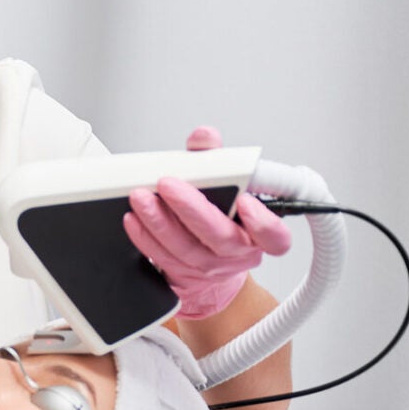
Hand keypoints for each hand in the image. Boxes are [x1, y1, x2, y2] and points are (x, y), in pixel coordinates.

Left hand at [122, 125, 292, 320]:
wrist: (212, 260)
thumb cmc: (225, 217)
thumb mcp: (229, 184)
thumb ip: (218, 157)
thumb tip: (204, 136)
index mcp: (259, 234)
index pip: (274, 237)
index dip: (263, 223)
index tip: (247, 201)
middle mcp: (238, 252)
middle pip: (219, 236)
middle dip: (191, 208)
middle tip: (168, 184)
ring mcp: (210, 266)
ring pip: (184, 247)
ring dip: (158, 220)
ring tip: (141, 196)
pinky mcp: (182, 273)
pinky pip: (161, 256)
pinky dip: (144, 236)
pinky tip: (134, 218)